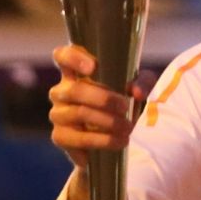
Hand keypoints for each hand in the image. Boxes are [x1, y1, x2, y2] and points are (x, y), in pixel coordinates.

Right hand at [48, 44, 156, 171]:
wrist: (117, 137)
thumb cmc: (125, 102)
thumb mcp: (139, 88)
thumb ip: (142, 83)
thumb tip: (136, 92)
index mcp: (76, 72)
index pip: (62, 56)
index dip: (73, 58)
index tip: (93, 67)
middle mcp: (62, 91)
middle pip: (74, 90)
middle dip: (103, 99)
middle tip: (125, 107)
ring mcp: (58, 114)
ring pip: (78, 113)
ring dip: (106, 121)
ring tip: (128, 128)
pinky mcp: (60, 137)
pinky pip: (77, 139)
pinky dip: (101, 141)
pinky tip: (118, 143)